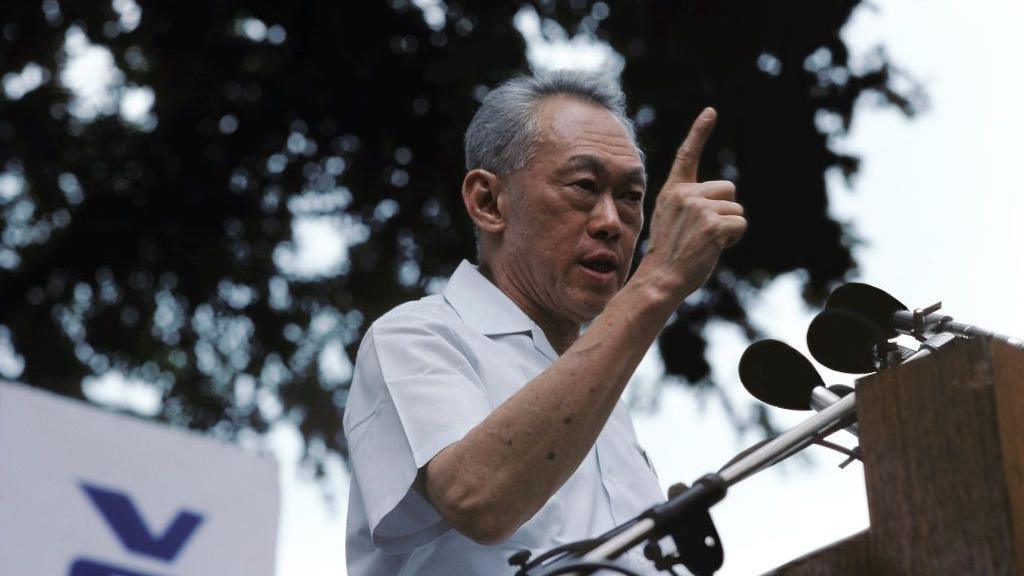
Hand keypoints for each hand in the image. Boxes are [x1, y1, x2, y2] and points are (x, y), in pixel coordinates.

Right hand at [638, 107, 746, 298]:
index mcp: (673, 191)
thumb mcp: (671, 220)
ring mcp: (698, 208)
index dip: (699, 132)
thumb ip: (691, 203)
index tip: (711, 111)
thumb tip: (723, 199)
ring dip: (729, 226)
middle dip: (725, 209)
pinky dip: (734, 238)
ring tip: (706, 242)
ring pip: (736, 208)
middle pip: (728, 189)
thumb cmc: (669, 254)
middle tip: (704, 232)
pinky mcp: (713, 224)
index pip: (687, 155)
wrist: (661, 278)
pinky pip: (740, 223)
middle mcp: (685, 195)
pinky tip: (715, 247)